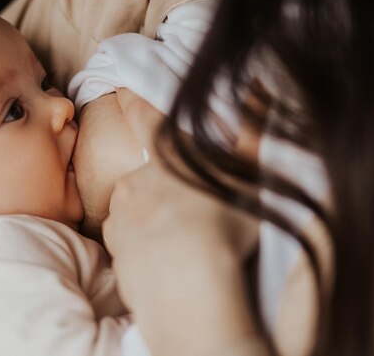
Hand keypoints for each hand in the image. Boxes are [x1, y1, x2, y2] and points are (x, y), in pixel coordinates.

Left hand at [105, 89, 260, 355]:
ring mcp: (120, 218)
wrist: (190, 288)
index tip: (118, 90)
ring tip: (182, 244)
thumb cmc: (224, 226)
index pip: (145, 119)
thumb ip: (252, 131)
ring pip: (135, 211)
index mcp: (165, 159)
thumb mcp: (246, 177)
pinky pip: (128, 243)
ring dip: (152, 220)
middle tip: (188, 212)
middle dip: (161, 189)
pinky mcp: (114, 253)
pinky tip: (166, 262)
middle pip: (145, 178)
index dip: (131, 101)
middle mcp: (134, 182)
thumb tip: (259, 84)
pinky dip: (144, 247)